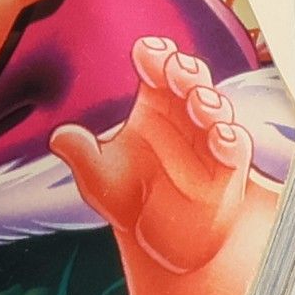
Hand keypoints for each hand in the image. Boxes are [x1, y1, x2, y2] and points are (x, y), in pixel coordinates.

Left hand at [51, 38, 253, 274]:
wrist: (164, 243)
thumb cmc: (133, 199)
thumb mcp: (101, 182)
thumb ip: (83, 157)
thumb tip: (59, 137)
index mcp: (153, 105)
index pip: (157, 67)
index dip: (155, 54)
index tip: (145, 51)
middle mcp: (184, 115)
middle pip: (190, 79)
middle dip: (184, 70)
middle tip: (173, 68)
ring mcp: (209, 139)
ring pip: (216, 108)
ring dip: (209, 102)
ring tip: (197, 101)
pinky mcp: (229, 170)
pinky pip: (234, 148)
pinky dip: (229, 140)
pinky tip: (219, 137)